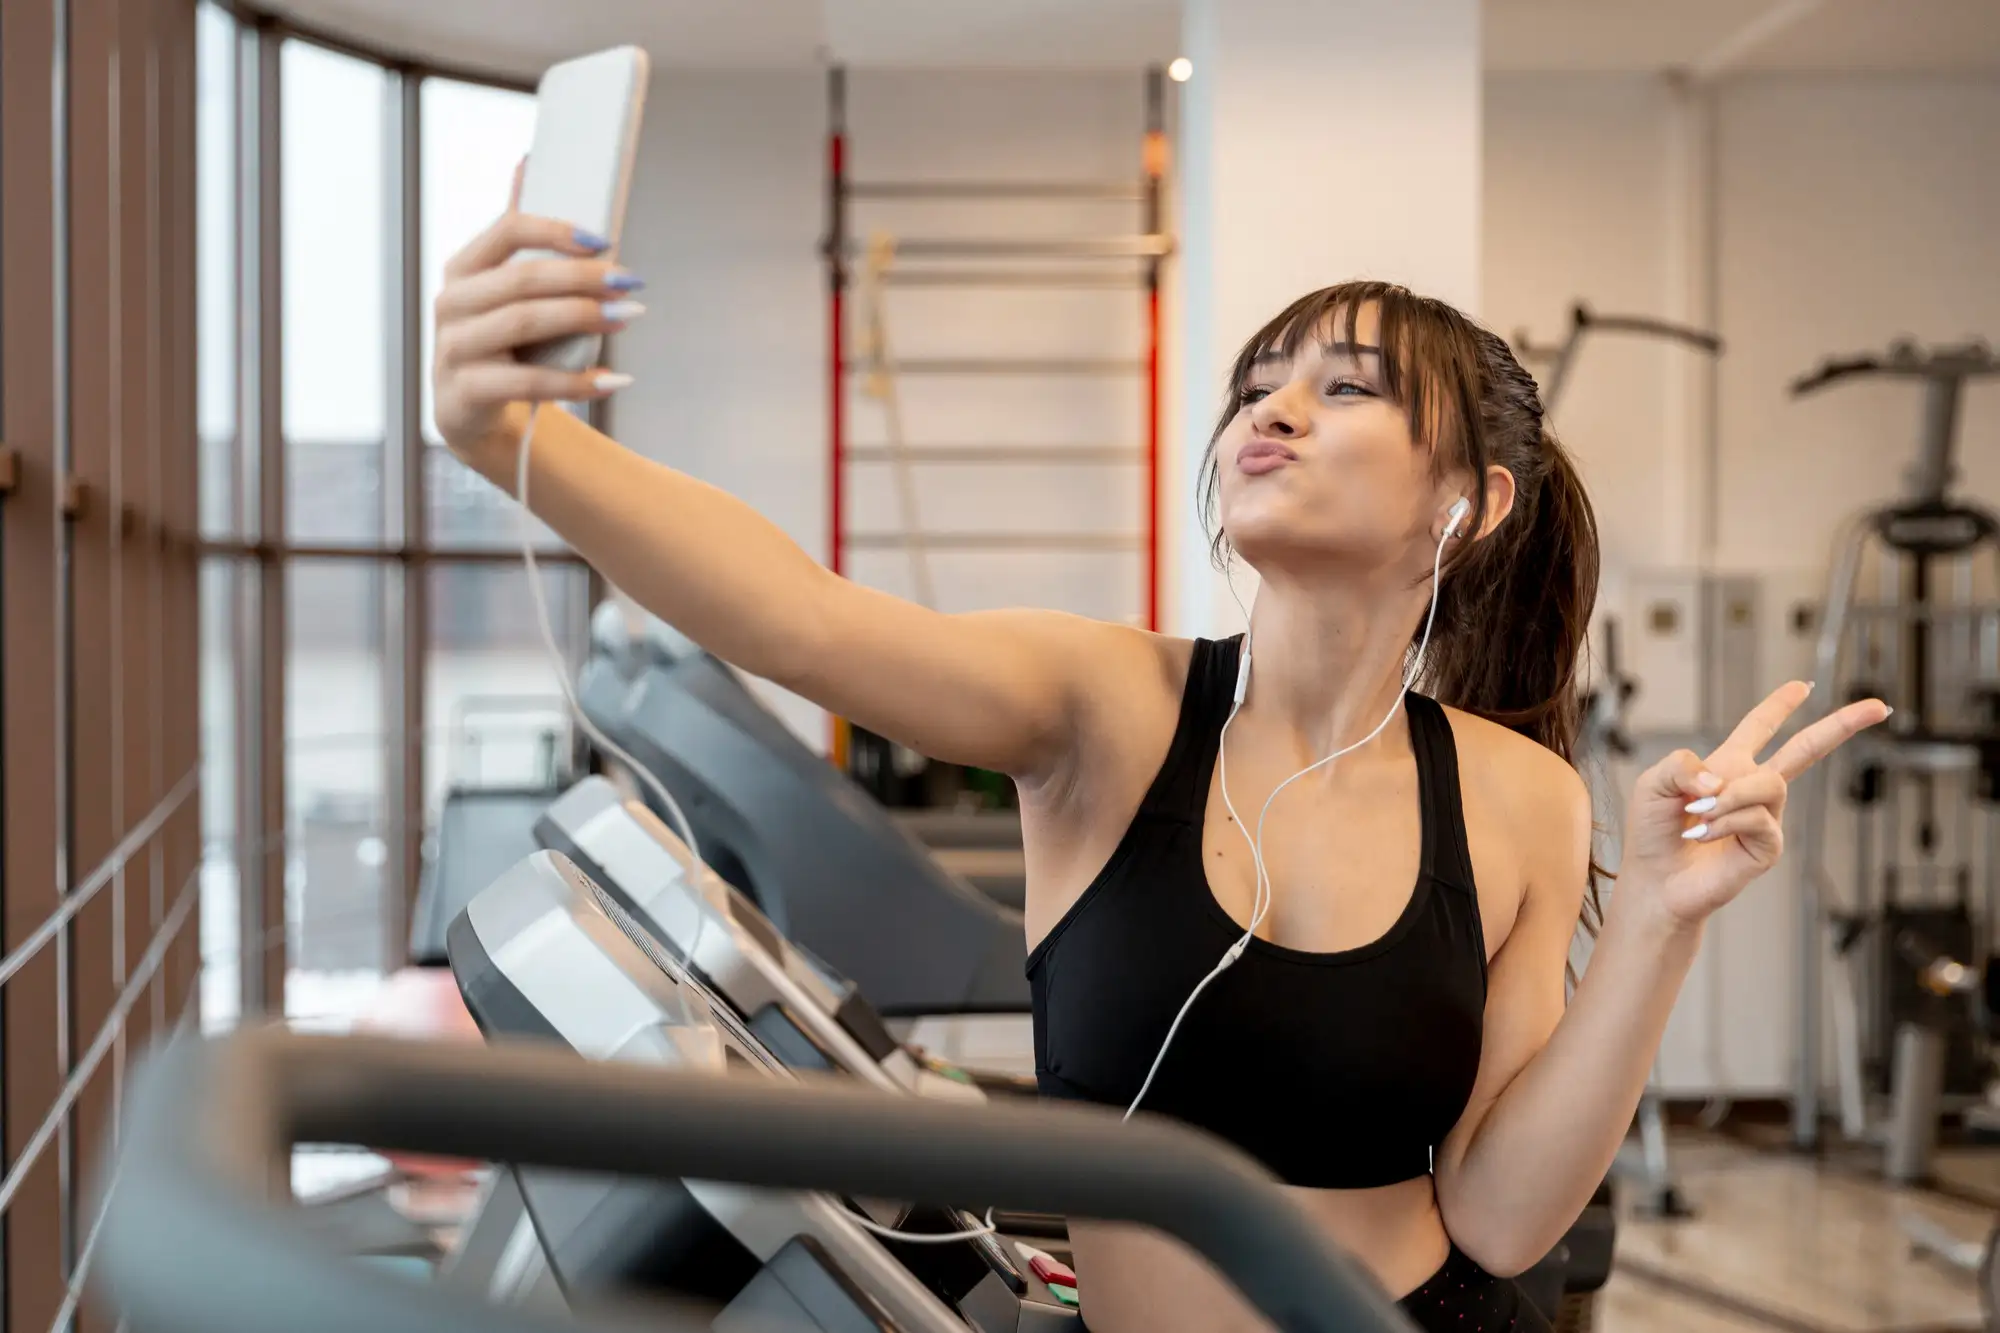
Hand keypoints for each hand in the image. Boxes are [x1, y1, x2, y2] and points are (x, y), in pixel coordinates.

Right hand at [431, 157, 645, 459]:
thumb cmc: (500, 342)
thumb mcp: (506, 289)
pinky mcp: (465, 394)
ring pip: (524, 324)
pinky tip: (613, 378)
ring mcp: (453, 349)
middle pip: (523, 279)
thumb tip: (528, 160)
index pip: (507, 231)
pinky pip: (527, 383)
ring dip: (583, 318)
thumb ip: (518, 235)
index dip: (556, 230)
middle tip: (631, 282)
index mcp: (463, 268)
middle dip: (583, 278)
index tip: (605, 240)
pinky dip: (576, 381)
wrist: (470, 411)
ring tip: (627, 317)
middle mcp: (451, 303)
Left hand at [1622, 682, 1890, 926]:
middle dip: (1841, 725)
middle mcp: (1752, 788)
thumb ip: (1681, 764)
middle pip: (1805, 750)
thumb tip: (1721, 778)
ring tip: (1701, 811)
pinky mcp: (1767, 846)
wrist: (1655, 881)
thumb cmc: (1653, 832)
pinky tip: (1705, 833)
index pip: (1759, 728)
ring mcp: (1765, 817)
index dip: (1780, 705)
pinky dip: (1726, 822)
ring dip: (1732, 794)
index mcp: (1727, 765)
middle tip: (1878, 708)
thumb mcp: (1654, 783)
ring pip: (1770, 784)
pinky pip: (1758, 820)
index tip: (1803, 686)